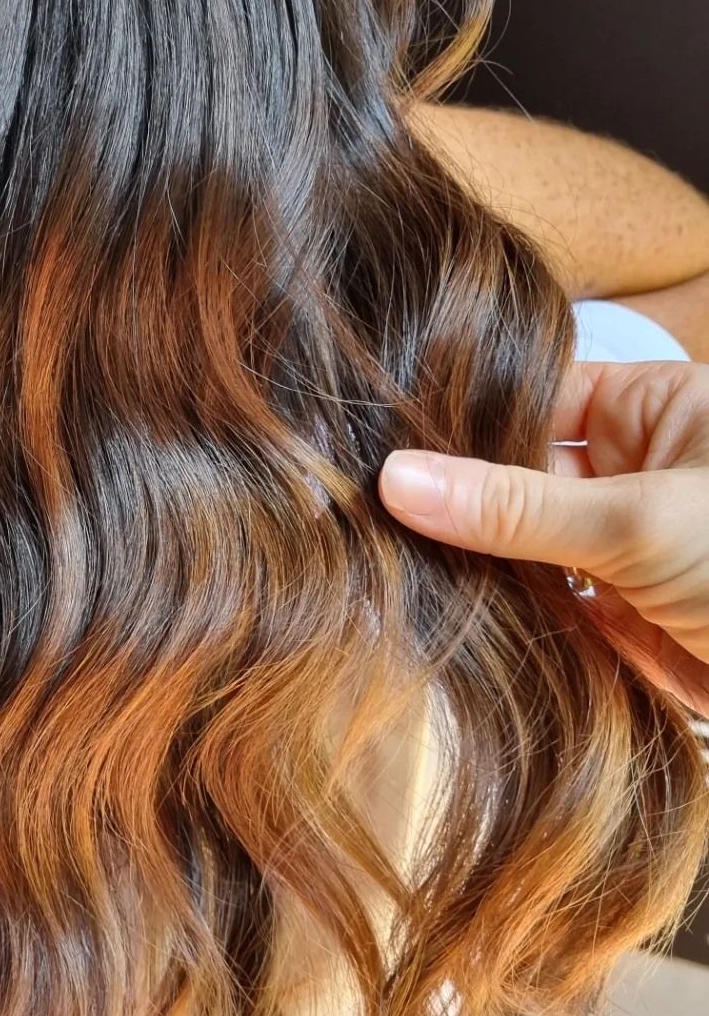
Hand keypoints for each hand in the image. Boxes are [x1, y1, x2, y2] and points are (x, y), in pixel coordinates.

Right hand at [379, 363, 708, 716]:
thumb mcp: (638, 522)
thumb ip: (513, 506)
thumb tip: (398, 480)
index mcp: (654, 409)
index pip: (532, 397)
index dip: (460, 419)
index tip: (375, 442)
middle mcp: (637, 470)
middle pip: (518, 470)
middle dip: (454, 494)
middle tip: (360, 506)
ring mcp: (626, 547)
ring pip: (523, 542)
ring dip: (470, 558)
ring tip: (379, 557)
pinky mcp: (621, 618)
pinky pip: (541, 604)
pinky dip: (499, 613)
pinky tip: (434, 609)